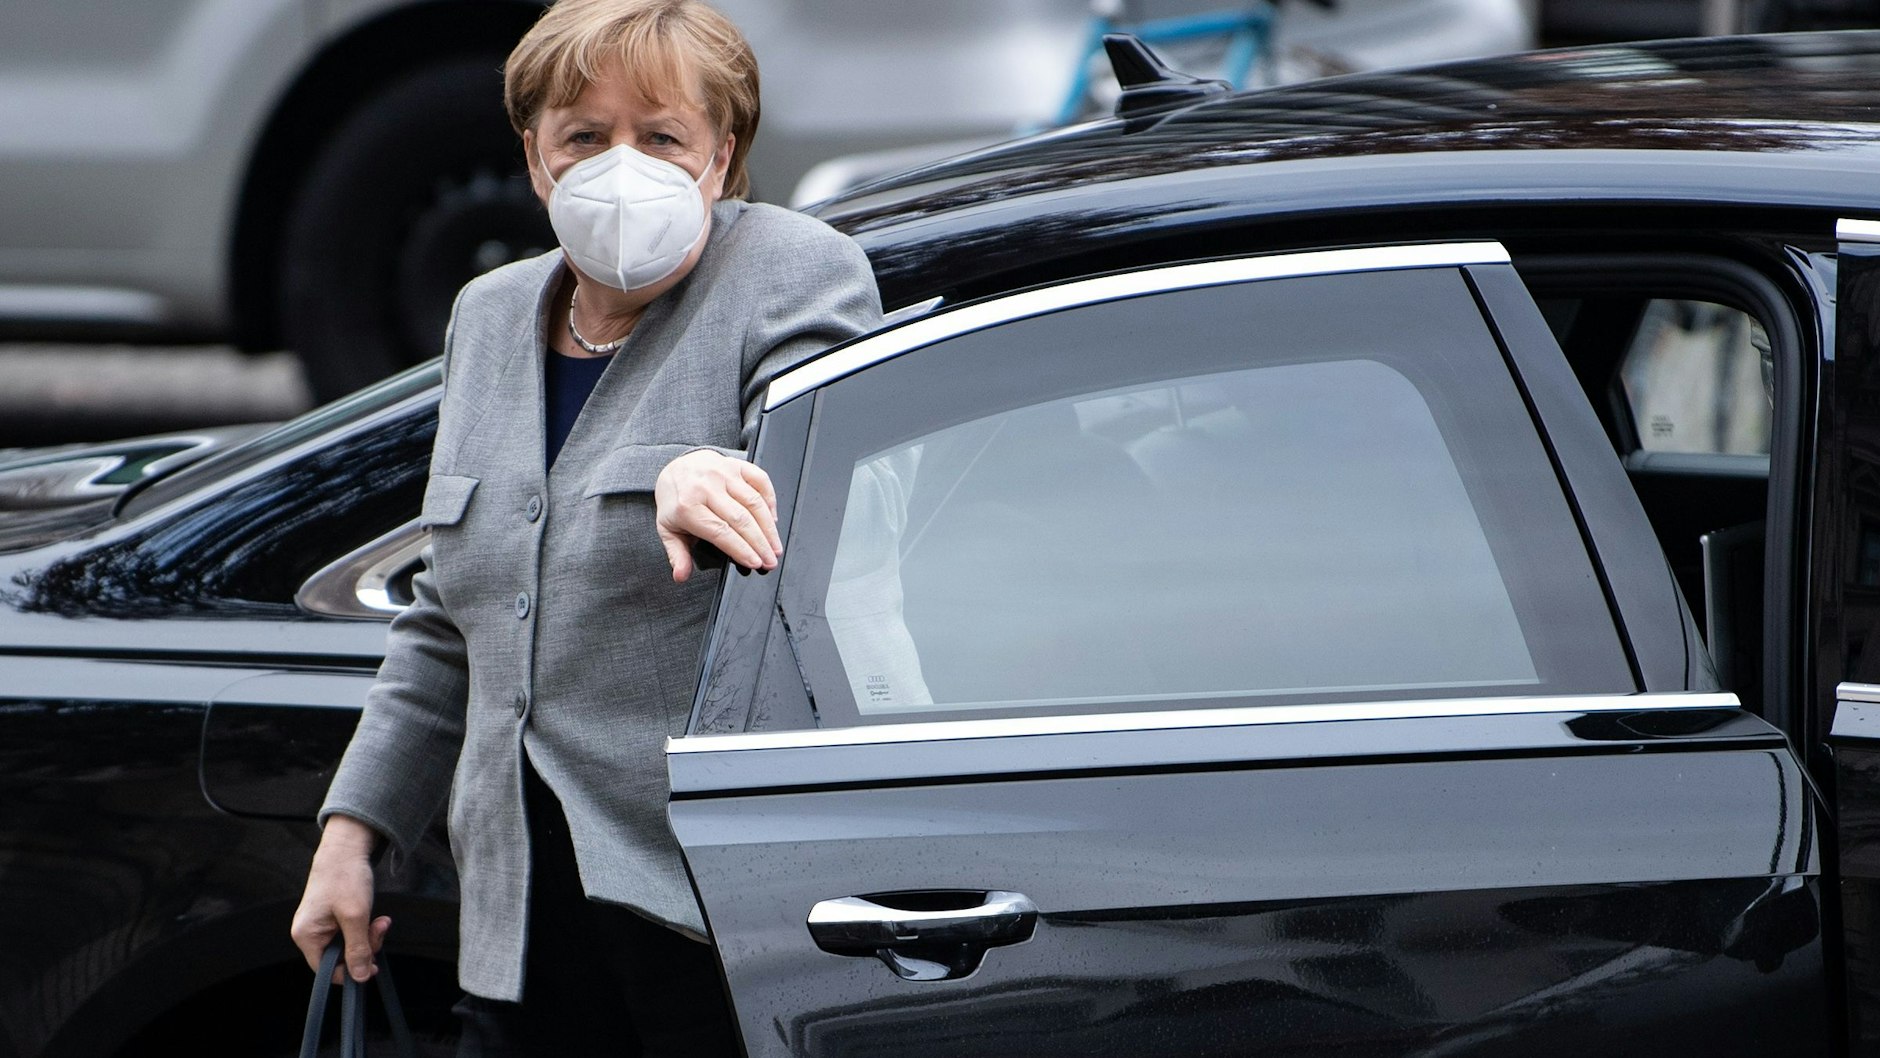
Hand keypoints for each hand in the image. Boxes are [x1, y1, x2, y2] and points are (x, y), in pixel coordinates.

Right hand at [290, 815, 389, 982]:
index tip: (373, 965)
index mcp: (306, 936)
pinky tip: (376, 917)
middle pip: (339, 958)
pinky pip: (350, 932)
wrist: (347, 846)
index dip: (351, 971)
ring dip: (369, 936)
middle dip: (365, 947)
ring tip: (381, 920)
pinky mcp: (332, 917)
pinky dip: (365, 927)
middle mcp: (309, 932)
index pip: (326, 970)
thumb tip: (360, 977)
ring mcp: (321, 924)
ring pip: (348, 945)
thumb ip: (358, 949)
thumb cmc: (345, 876)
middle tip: (380, 929)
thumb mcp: (355, 916)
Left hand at [654, 450, 781, 581]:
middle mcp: (706, 487)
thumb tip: (681, 575)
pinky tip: (773, 519)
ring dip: (768, 527)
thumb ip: (677, 554)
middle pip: (741, 519)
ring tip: (775, 546)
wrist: (675, 467)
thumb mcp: (668, 529)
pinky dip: (771, 500)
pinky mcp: (736, 464)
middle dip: (760, 544)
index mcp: (687, 506)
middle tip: (770, 561)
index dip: (741, 549)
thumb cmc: (676, 501)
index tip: (755, 563)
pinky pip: (760, 480)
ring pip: (753, 502)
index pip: (720, 532)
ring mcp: (723, 473)